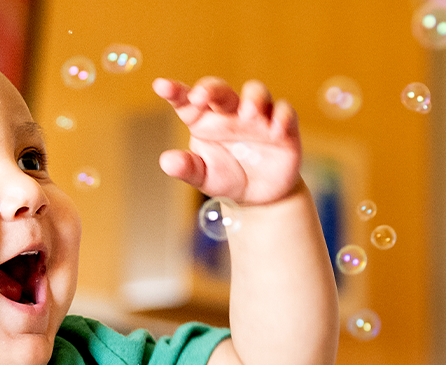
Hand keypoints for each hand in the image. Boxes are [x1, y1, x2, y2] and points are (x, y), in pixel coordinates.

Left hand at [154, 76, 301, 205]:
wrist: (259, 196)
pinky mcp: (283, 126)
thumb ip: (187, 168)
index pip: (187, 100)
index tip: (161, 86)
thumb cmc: (226, 178)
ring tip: (248, 114)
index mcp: (204, 120)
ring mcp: (257, 116)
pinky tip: (275, 131)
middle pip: (221, 90)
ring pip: (256, 92)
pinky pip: (285, 112)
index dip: (175, 91)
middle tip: (202, 95)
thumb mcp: (203, 177)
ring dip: (253, 98)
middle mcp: (230, 112)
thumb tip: (167, 161)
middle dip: (212, 89)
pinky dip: (282, 117)